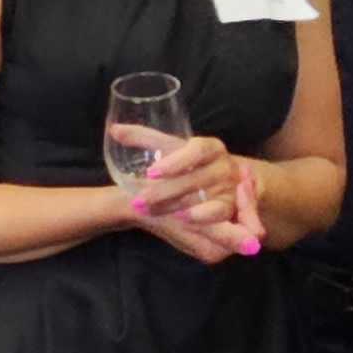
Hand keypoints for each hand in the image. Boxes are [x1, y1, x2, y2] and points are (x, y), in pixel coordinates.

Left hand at [124, 136, 256, 264]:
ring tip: (159, 213)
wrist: (237, 182)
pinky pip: (224, 218)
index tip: (151, 172)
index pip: (197, 150)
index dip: (176, 162)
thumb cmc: (197, 163)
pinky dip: (208, 221)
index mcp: (211, 148)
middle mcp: (224, 168)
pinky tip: (185, 222)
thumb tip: (114, 130)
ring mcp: (232, 191)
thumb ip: (147, 138)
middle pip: (195, 180)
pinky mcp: (235, 212)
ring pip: (208, 202)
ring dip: (183, 209)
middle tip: (138, 201)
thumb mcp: (176, 149)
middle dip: (165, 192)